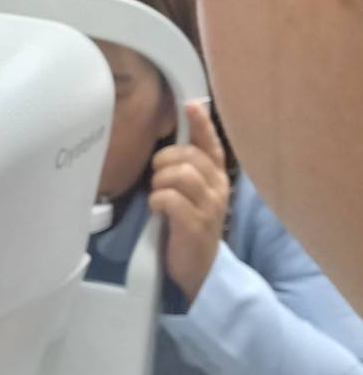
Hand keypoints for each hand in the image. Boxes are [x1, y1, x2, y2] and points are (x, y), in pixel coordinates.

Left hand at [149, 101, 230, 301]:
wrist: (200, 269)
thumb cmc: (189, 226)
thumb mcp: (191, 195)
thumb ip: (185, 170)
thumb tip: (170, 144)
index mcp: (217, 177)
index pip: (212, 144)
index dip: (201, 124)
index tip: (190, 105)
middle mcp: (218, 188)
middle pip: (190, 156)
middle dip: (165, 160)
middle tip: (156, 175)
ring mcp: (209, 207)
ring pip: (181, 174)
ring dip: (160, 181)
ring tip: (157, 194)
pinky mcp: (195, 225)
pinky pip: (170, 199)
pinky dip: (157, 200)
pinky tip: (157, 209)